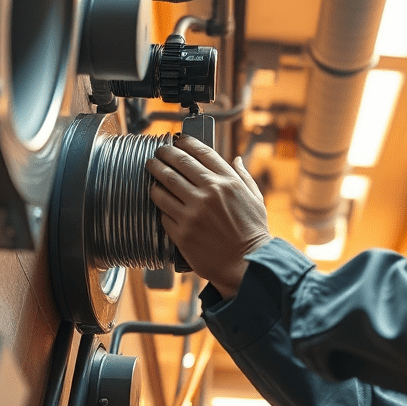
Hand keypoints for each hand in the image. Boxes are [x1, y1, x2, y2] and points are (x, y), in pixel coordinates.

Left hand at [146, 136, 270, 298]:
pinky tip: (157, 197)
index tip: (177, 141)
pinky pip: (163, 211)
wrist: (246, 264)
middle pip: (178, 164)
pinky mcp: (181, 231)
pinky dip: (158, 202)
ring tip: (151, 170)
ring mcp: (193, 213)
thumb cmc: (253, 232)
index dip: (185, 143)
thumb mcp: (255, 199)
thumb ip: (243, 177)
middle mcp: (209, 193)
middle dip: (164, 154)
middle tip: (158, 153)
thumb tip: (237, 160)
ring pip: (164, 185)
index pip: (201, 152)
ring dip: (155, 174)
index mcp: (228, 182)